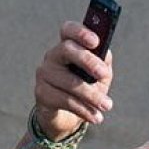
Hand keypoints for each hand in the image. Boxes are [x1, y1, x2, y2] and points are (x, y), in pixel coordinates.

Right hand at [33, 21, 113, 137]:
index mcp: (68, 47)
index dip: (80, 32)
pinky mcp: (42, 94)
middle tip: (104, 74)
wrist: (68, 117)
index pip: (68, 31)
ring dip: (92, 95)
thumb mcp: (99, 77)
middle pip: (67, 50)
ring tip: (107, 106)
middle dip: (88, 61)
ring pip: (70, 82)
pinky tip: (95, 117)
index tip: (95, 41)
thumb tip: (105, 53)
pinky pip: (65, 100)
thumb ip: (103, 63)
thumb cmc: (86, 90)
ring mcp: (44, 74)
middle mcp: (53, 56)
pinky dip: (84, 110)